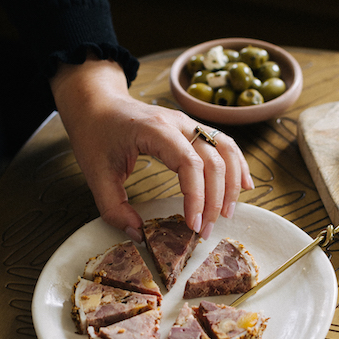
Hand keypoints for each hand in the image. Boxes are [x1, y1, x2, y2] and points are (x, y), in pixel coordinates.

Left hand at [49, 55, 252, 241]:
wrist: (97, 103)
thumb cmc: (95, 134)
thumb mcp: (95, 175)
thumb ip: (114, 208)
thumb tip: (138, 234)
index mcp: (155, 130)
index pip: (189, 163)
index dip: (196, 196)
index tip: (192, 225)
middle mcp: (178, 122)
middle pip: (213, 159)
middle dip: (216, 199)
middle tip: (206, 230)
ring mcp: (188, 122)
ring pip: (226, 149)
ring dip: (233, 182)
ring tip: (228, 213)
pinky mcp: (192, 128)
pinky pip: (223, 143)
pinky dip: (238, 164)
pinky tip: (243, 185)